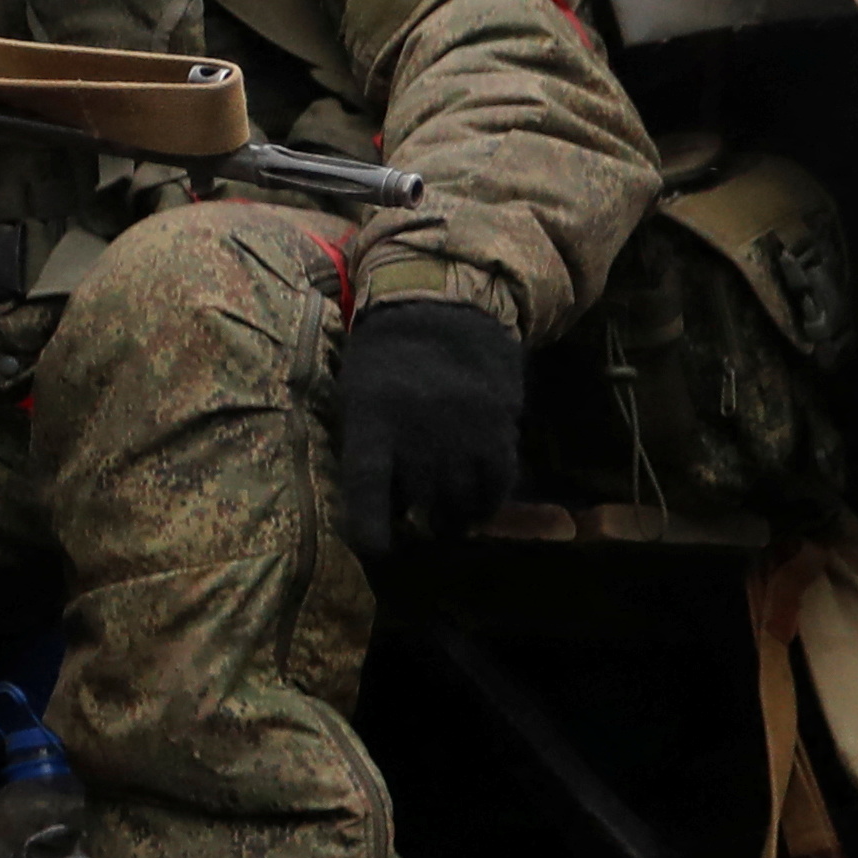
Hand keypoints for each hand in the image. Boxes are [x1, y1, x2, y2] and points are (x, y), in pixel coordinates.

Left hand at [336, 295, 524, 561]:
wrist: (444, 308)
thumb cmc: (386, 356)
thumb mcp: (357, 393)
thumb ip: (364, 444)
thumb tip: (378, 502)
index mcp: (373, 420)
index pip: (368, 489)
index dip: (369, 529)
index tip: (375, 548)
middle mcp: (420, 432)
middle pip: (421, 503)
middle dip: (418, 523)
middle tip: (416, 526)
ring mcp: (463, 433)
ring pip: (462, 501)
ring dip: (454, 519)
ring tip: (447, 521)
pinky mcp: (499, 429)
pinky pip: (498, 484)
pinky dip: (488, 503)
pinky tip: (478, 506)